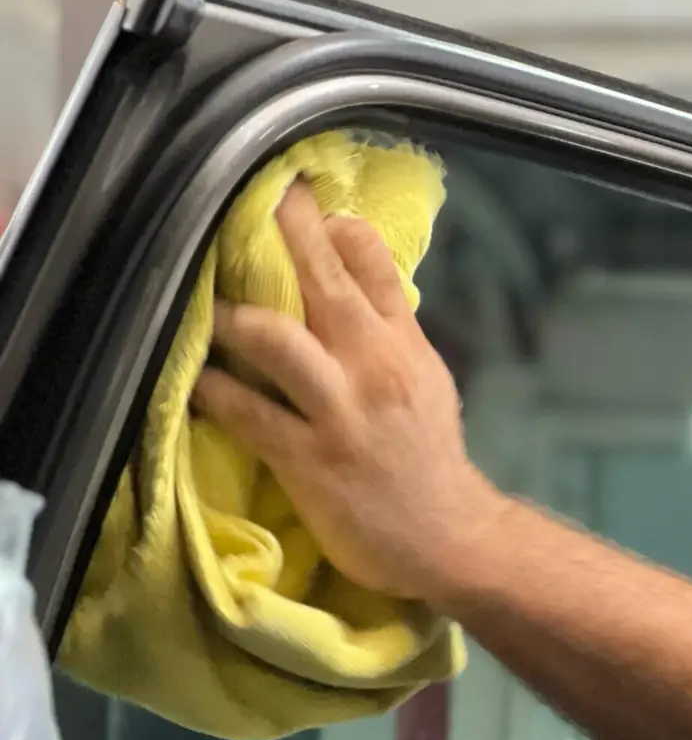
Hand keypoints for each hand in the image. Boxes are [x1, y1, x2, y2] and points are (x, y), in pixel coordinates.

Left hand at [193, 182, 496, 604]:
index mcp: (404, 341)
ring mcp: (341, 412)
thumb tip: (348, 279)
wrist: (450, 540)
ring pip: (275, 337)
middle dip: (276, 230)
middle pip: (321, 275)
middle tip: (229, 199)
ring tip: (199, 305)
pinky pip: (248, 412)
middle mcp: (374, 364)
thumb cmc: (429, 460)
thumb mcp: (426, 380)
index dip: (325, 222)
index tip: (289, 203)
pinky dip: (213, 390)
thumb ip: (389, 330)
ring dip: (229, 315)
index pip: (369, 255)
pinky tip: (193, 381)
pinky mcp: (310, 459)